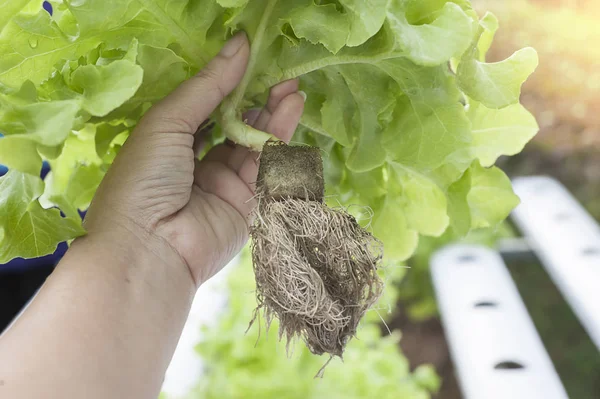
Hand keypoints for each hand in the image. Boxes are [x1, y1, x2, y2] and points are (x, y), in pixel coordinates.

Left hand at [82, 32, 304, 286]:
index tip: (252, 59)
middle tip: (281, 76)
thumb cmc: (145, 179)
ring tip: (292, 91)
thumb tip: (238, 45)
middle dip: (256, 100)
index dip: (227, 84)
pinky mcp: (246, 206)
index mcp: (169, 142)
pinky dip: (278, 144)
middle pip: (233, 126)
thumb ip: (207, 87)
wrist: (150, 249)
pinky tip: (289, 117)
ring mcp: (222, 186)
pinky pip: (264, 171)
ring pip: (253, 146)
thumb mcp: (168, 122)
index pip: (204, 108)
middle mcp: (196, 164)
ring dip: (273, 118)